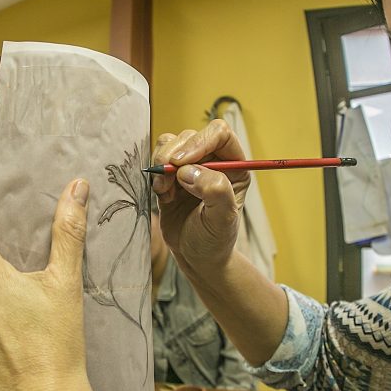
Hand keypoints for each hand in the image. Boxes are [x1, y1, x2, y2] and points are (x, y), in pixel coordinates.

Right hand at [151, 119, 249, 269]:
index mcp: (234, 166)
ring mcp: (191, 167)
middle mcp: (213, 161)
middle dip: (175, 153)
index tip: (182, 162)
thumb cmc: (215, 240)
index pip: (219, 134)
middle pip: (191, 135)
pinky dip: (155, 174)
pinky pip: (158, 159)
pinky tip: (162, 194)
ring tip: (164, 189)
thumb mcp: (222, 220)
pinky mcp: (171, 176)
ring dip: (162, 162)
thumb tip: (188, 171)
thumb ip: (214, 190)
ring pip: (171, 143)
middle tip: (167, 177)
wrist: (196, 257)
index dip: (199, 141)